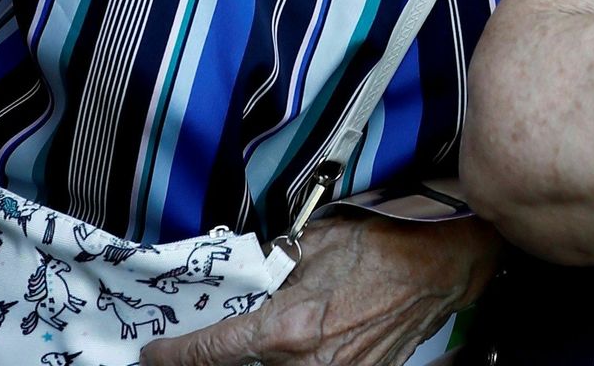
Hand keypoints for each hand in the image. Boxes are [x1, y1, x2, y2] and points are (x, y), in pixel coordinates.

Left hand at [139, 210, 502, 365]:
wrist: (440, 264)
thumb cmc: (385, 243)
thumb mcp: (318, 239)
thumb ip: (276, 258)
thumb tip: (249, 264)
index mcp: (288, 327)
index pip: (213, 350)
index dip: (175, 354)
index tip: (153, 354)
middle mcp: (304, 364)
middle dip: (211, 360)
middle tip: (190, 348)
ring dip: (254, 358)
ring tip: (243, 341)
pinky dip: (288, 361)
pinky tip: (290, 345)